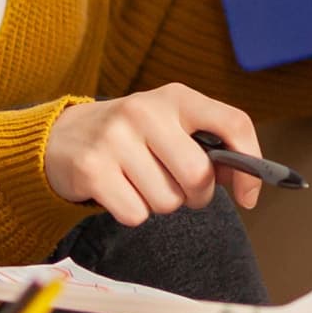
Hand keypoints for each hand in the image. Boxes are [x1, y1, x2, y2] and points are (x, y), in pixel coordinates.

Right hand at [44, 84, 266, 224]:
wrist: (61, 137)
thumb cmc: (132, 138)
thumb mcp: (170, 126)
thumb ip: (208, 148)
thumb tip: (247, 183)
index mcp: (176, 97)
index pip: (233, 123)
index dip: (250, 165)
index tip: (248, 195)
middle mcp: (145, 110)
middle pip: (199, 176)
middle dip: (195, 196)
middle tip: (177, 189)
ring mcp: (115, 138)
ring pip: (167, 202)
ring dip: (159, 204)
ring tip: (140, 183)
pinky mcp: (92, 168)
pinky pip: (136, 215)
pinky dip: (132, 213)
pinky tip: (119, 191)